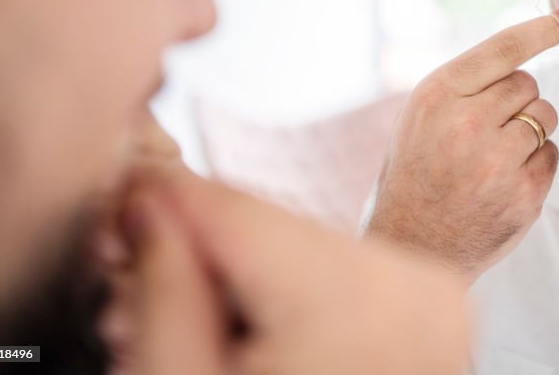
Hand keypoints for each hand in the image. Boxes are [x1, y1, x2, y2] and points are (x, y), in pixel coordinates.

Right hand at [121, 169, 471, 374]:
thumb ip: (162, 289)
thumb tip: (152, 211)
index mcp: (353, 295)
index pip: (228, 204)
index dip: (156, 211)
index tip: (120, 233)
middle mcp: (415, 283)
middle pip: (269, 228)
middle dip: (201, 264)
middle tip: (151, 321)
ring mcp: (436, 302)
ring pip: (304, 251)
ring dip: (248, 287)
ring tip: (219, 354)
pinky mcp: (438, 318)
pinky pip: (347, 281)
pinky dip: (299, 306)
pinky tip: (268, 354)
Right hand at [366, 8, 558, 282]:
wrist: (413, 244)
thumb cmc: (418, 170)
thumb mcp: (421, 115)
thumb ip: (465, 85)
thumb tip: (526, 52)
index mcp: (438, 95)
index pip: (504, 48)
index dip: (543, 29)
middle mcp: (467, 122)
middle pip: (527, 84)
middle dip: (516, 101)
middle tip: (487, 129)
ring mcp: (497, 160)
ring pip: (545, 117)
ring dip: (529, 131)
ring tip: (493, 157)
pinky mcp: (524, 193)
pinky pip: (552, 154)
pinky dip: (535, 164)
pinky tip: (503, 182)